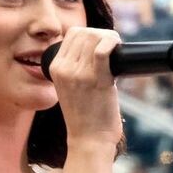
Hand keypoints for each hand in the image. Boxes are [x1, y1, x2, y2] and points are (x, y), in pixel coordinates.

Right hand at [45, 26, 122, 144]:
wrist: (89, 140)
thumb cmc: (85, 116)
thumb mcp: (70, 87)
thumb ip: (76, 68)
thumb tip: (97, 47)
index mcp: (55, 68)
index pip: (73, 34)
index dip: (91, 34)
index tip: (102, 45)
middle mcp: (64, 69)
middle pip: (85, 33)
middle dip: (102, 35)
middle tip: (112, 48)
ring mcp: (79, 74)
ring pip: (95, 38)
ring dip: (110, 39)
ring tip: (116, 51)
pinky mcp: (97, 81)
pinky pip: (103, 51)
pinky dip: (112, 43)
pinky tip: (117, 47)